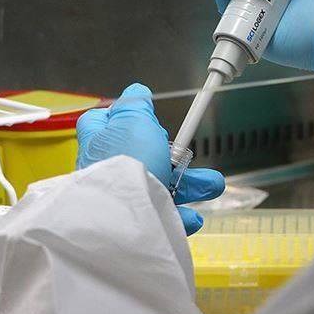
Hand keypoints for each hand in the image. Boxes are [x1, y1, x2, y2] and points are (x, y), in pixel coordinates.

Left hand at [76, 83, 224, 234]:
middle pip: (144, 156)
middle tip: (192, 156)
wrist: (122, 215)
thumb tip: (136, 91)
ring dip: (189, 185)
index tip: (147, 119)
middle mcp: (107, 170)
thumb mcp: (134, 119)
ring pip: (158, 187)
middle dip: (176, 157)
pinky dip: (179, 215)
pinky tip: (191, 216)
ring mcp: (119, 197)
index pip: (102, 122)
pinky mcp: (132, 222)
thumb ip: (136, 104)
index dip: (125, 117)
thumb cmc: (126, 162)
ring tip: (212, 186)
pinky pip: (160, 216)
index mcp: (100, 141)